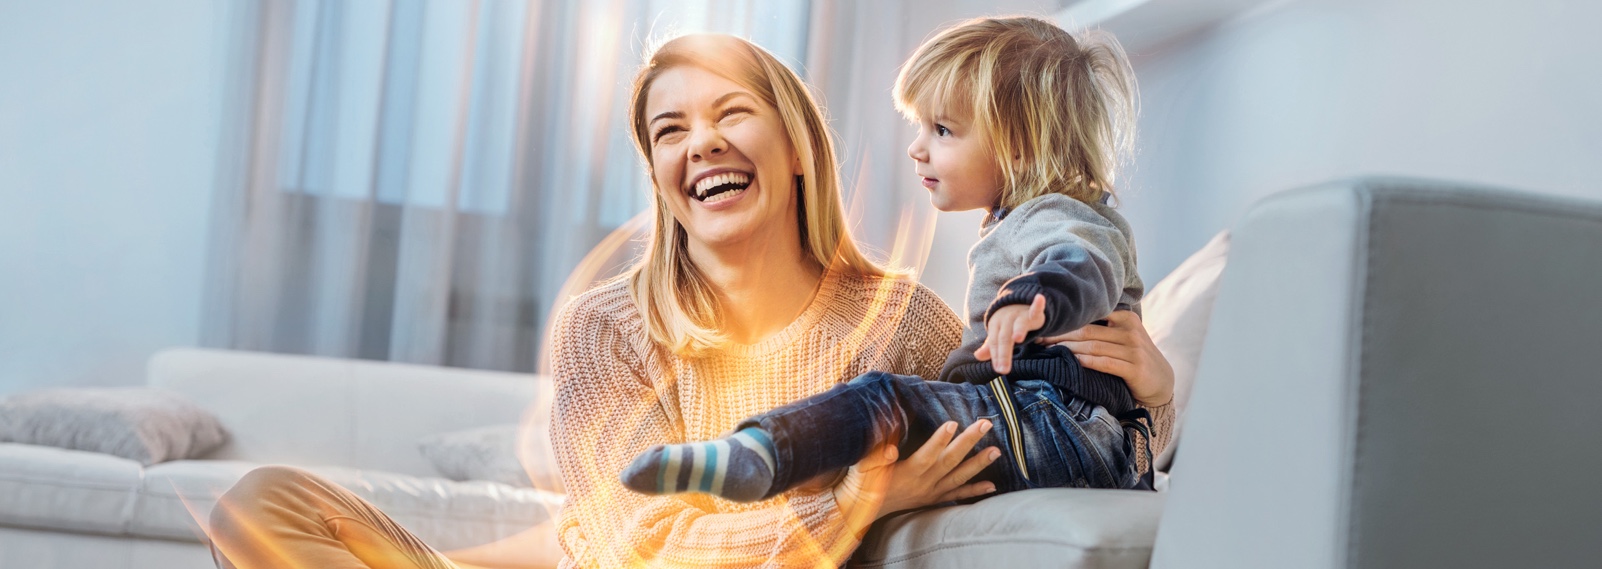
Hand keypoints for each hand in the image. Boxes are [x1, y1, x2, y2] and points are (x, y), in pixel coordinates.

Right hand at [833, 420, 998, 534]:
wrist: (863, 508)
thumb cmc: (863, 481)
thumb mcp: (864, 466)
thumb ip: (876, 456)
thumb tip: (890, 450)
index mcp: (907, 471)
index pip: (927, 454)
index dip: (940, 439)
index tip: (953, 423)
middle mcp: (923, 482)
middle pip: (950, 460)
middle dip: (969, 442)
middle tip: (985, 424)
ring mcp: (930, 492)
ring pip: (958, 477)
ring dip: (978, 464)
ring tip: (996, 451)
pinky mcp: (933, 499)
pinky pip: (957, 495)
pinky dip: (974, 491)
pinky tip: (991, 485)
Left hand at [973, 294, 1046, 374]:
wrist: (1016, 301)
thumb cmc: (1007, 322)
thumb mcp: (998, 333)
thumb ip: (990, 346)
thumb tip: (977, 356)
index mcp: (996, 326)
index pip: (994, 342)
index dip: (996, 356)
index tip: (998, 369)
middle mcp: (1006, 320)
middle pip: (1004, 337)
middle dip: (1004, 353)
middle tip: (1004, 370)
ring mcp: (1019, 314)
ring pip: (1019, 324)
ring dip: (1018, 330)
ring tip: (1018, 339)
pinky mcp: (1033, 311)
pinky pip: (1035, 308)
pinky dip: (1038, 305)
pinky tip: (1039, 299)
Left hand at [1037, 310, 1173, 406]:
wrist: (1162, 381)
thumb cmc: (1134, 357)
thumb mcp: (1124, 336)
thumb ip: (1104, 327)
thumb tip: (1065, 322)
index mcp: (1126, 318)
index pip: (1090, 315)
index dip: (1066, 319)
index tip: (1045, 324)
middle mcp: (1130, 331)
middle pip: (1087, 330)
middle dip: (1060, 334)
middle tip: (1038, 337)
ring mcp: (1134, 350)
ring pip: (1093, 346)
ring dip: (1068, 348)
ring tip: (1047, 351)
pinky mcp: (1135, 369)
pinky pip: (1105, 363)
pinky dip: (1086, 362)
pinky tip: (1071, 362)